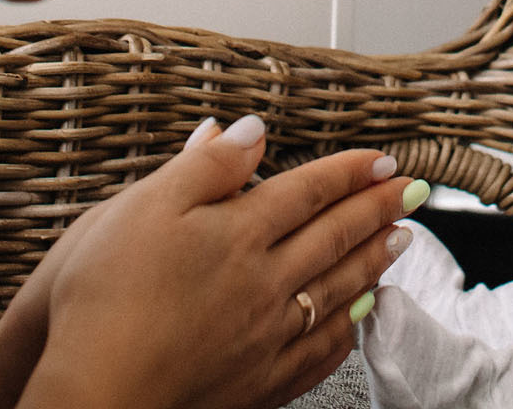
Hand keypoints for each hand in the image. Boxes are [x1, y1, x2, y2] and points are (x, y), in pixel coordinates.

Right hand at [0, 116, 415, 408]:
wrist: (99, 387)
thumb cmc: (107, 295)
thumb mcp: (145, 205)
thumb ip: (206, 166)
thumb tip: (250, 130)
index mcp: (239, 232)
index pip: (309, 191)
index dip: (349, 172)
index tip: (382, 159)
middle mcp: (264, 282)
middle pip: (333, 237)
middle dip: (376, 210)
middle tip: (412, 193)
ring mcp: (266, 335)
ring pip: (336, 291)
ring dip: (372, 262)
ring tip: (401, 243)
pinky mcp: (257, 381)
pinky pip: (318, 351)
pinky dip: (346, 329)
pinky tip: (357, 320)